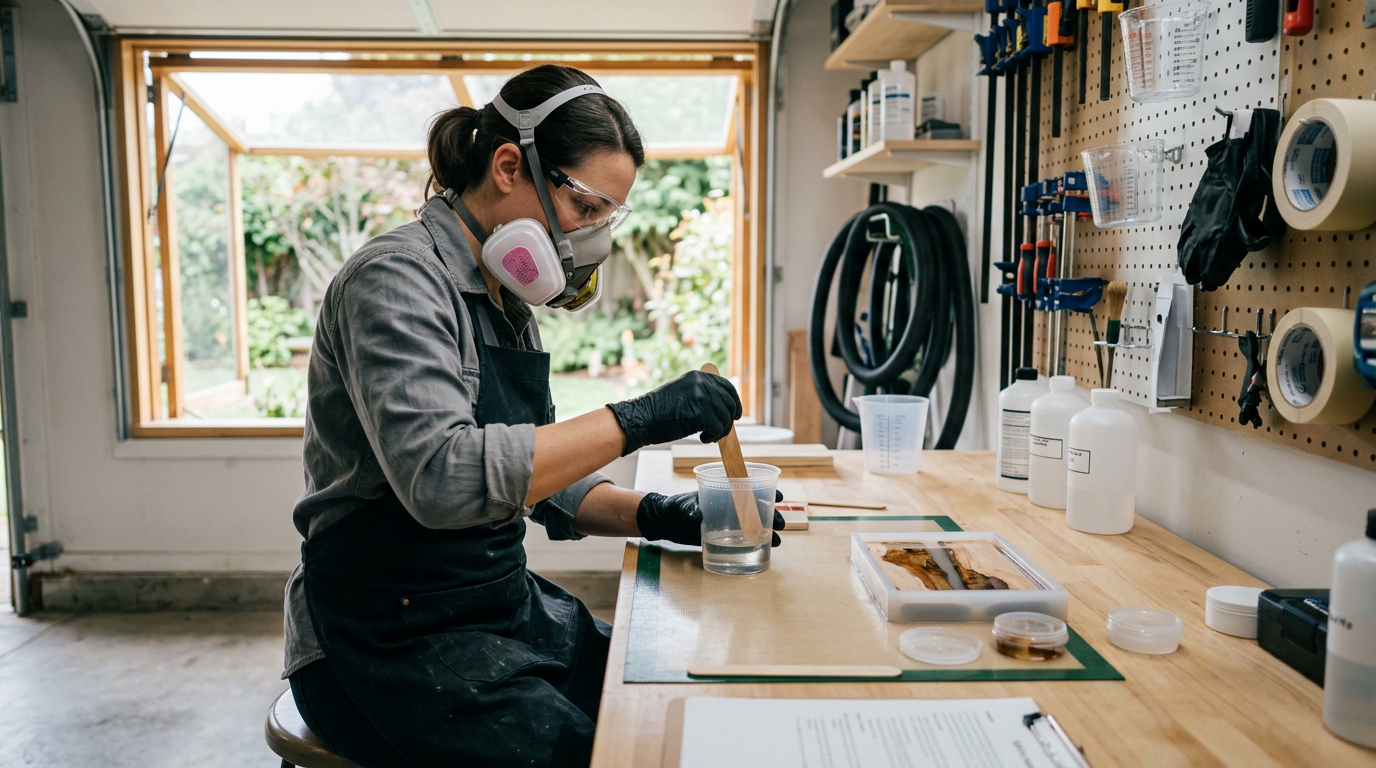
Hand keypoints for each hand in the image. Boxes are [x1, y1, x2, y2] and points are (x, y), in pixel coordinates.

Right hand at [605, 370, 741, 455]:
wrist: (642, 419)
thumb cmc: (659, 413)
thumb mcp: (683, 395)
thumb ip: (702, 397)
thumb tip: (722, 410)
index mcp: (698, 376)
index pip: (727, 386)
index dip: (735, 401)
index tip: (735, 414)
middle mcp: (702, 383)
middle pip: (729, 402)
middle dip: (729, 419)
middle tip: (721, 432)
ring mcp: (702, 396)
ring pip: (725, 417)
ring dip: (719, 431)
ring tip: (706, 436)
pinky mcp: (701, 412)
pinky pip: (718, 428)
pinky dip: (713, 437)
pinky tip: (702, 439)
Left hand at [636, 490, 785, 547]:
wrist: (665, 523)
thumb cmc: (673, 508)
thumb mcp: (680, 506)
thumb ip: (689, 509)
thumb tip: (697, 515)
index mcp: (723, 491)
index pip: (749, 487)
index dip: (766, 490)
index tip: (779, 496)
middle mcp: (729, 506)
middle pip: (757, 507)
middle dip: (772, 515)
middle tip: (780, 524)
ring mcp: (728, 522)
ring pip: (754, 524)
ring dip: (768, 531)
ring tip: (777, 541)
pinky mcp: (724, 537)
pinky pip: (744, 539)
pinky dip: (756, 544)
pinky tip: (766, 550)